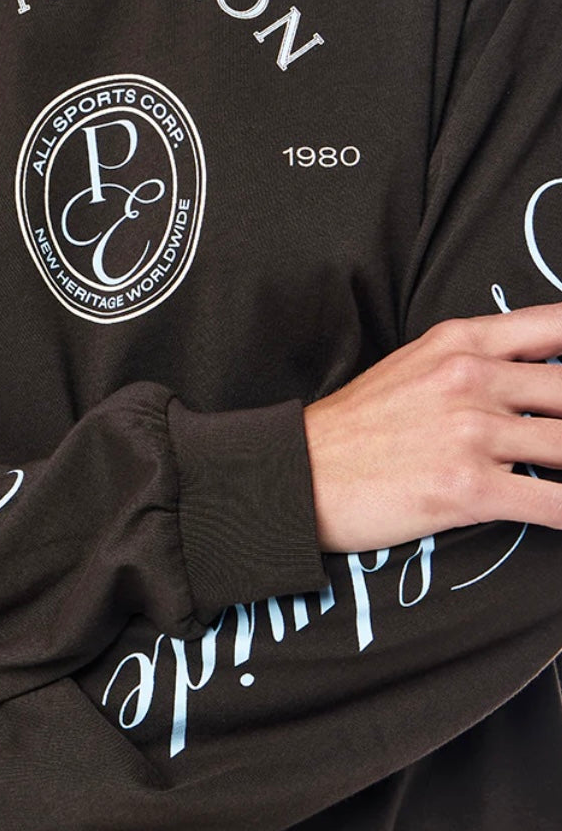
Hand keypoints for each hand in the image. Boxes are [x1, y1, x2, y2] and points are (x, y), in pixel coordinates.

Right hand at [303, 302, 561, 552]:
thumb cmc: (353, 427)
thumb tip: (540, 378)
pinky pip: (554, 503)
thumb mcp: (414, 366)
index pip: (558, 327)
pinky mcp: (467, 489)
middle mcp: (472, 378)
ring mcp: (471, 433)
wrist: (295, 474)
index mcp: (461, 342)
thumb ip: (478, 360)